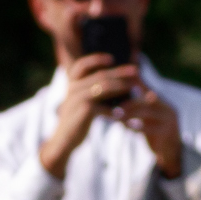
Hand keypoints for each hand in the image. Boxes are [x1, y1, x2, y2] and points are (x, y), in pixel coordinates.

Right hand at [39, 53, 138, 177]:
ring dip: (121, 86)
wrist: (64, 140)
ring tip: (134, 87)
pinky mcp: (84, 111)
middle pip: (100, 76)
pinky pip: (104, 106)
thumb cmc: (78, 121)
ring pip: (103, 88)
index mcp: (72, 84)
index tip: (112, 58)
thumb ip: (94, 92)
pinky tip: (125, 112)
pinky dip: (116, 109)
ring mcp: (77, 99)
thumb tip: (118, 84)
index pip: (82, 65)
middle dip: (120, 72)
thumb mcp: (84, 103)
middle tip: (136, 71)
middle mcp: (73, 88)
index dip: (96, 59)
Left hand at [107, 80, 183, 178]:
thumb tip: (126, 92)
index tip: (115, 92)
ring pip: (146, 113)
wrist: (171, 152)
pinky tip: (126, 127)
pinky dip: (136, 127)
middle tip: (115, 108)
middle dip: (129, 104)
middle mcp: (168, 109)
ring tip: (117, 116)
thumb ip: (141, 104)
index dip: (131, 90)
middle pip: (145, 101)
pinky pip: (148, 128)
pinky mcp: (166, 133)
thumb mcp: (150, 116)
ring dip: (130, 114)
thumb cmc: (157, 131)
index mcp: (163, 103)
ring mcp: (168, 121)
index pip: (146, 90)